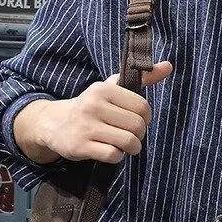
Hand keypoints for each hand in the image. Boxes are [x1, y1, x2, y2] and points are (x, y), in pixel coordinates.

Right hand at [17, 60, 171, 164]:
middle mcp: (94, 105)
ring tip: (124, 145)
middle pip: (137, 126)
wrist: (54, 124)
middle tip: (130, 135)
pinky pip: (113, 155)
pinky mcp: (80, 146)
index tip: (138, 121)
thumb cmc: (92, 106)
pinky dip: (117, 156)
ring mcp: (86, 126)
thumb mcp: (112, 88)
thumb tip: (168, 66)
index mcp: (103, 89)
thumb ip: (142, 78)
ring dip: (131, 148)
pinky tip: (110, 150)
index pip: (142, 107)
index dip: (146, 118)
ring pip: (128, 141)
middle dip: (139, 135)